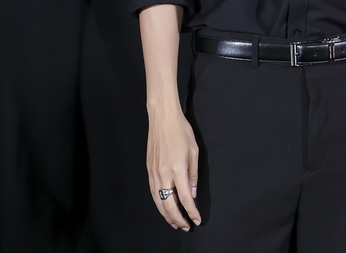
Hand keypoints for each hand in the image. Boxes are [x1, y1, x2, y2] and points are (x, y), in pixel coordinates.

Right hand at [146, 104, 201, 230]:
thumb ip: (193, 174)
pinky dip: (159, 203)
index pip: (185, 198)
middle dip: (178, 219)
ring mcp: (153, 173)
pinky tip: (164, 207)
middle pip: (169, 205)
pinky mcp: (148, 170)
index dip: (191, 212)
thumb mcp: (194, 151)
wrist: (162, 118)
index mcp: (177, 169)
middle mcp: (163, 174)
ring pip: (158, 201)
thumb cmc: (181, 131)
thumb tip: (193, 193)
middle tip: (186, 226)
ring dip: (166, 215)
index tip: (197, 220)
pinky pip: (153, 192)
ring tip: (175, 223)